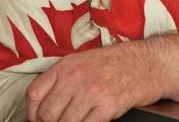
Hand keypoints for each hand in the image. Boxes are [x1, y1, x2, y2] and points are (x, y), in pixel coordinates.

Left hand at [25, 41, 167, 121]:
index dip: (31, 116)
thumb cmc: (116, 64)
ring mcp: (91, 91)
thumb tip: (43, 108)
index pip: (34, 95)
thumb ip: (62, 81)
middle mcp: (75, 76)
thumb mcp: (84, 63)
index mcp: (66, 65)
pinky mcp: (107, 105)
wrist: (147, 62)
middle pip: (46, 114)